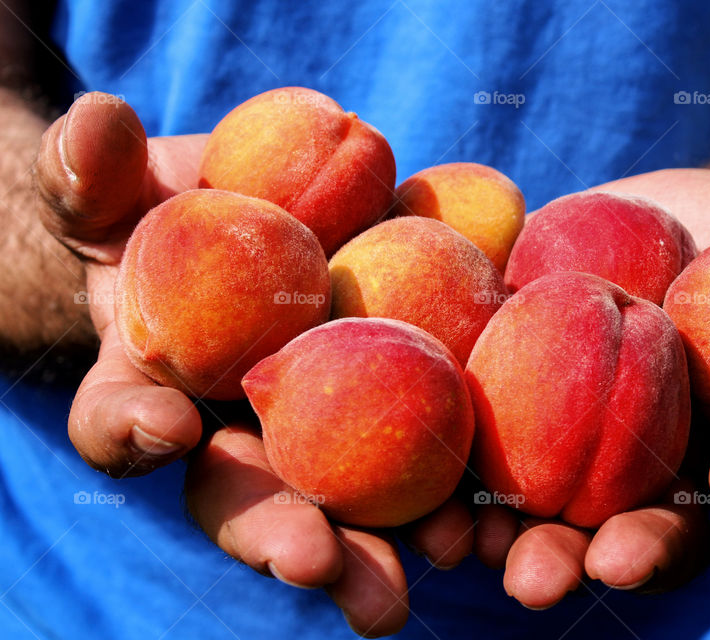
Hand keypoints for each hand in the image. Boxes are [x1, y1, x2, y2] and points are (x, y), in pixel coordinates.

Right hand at [35, 93, 481, 636]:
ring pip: (340, 508)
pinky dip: (448, 497)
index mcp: (152, 386)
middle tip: (316, 563)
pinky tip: (480, 521)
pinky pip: (417, 465)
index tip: (167, 424)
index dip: (131, 430)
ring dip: (372, 553)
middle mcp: (232, 434)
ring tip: (410, 581)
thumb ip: (97, 173)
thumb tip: (97, 123)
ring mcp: (313, 436)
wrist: (246, 224)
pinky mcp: (387, 418)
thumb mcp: (119, 191)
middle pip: (245, 500)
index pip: (120, 422)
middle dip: (279, 534)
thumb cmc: (164, 214)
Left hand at [486, 168, 709, 608]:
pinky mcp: (514, 416)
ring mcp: (583, 455)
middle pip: (642, 527)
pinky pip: (484, 459)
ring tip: (472, 547)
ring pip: (553, 514)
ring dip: (513, 538)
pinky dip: (452, 484)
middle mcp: (661, 476)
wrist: (656, 226)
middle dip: (609, 551)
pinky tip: (422, 502)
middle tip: (572, 569)